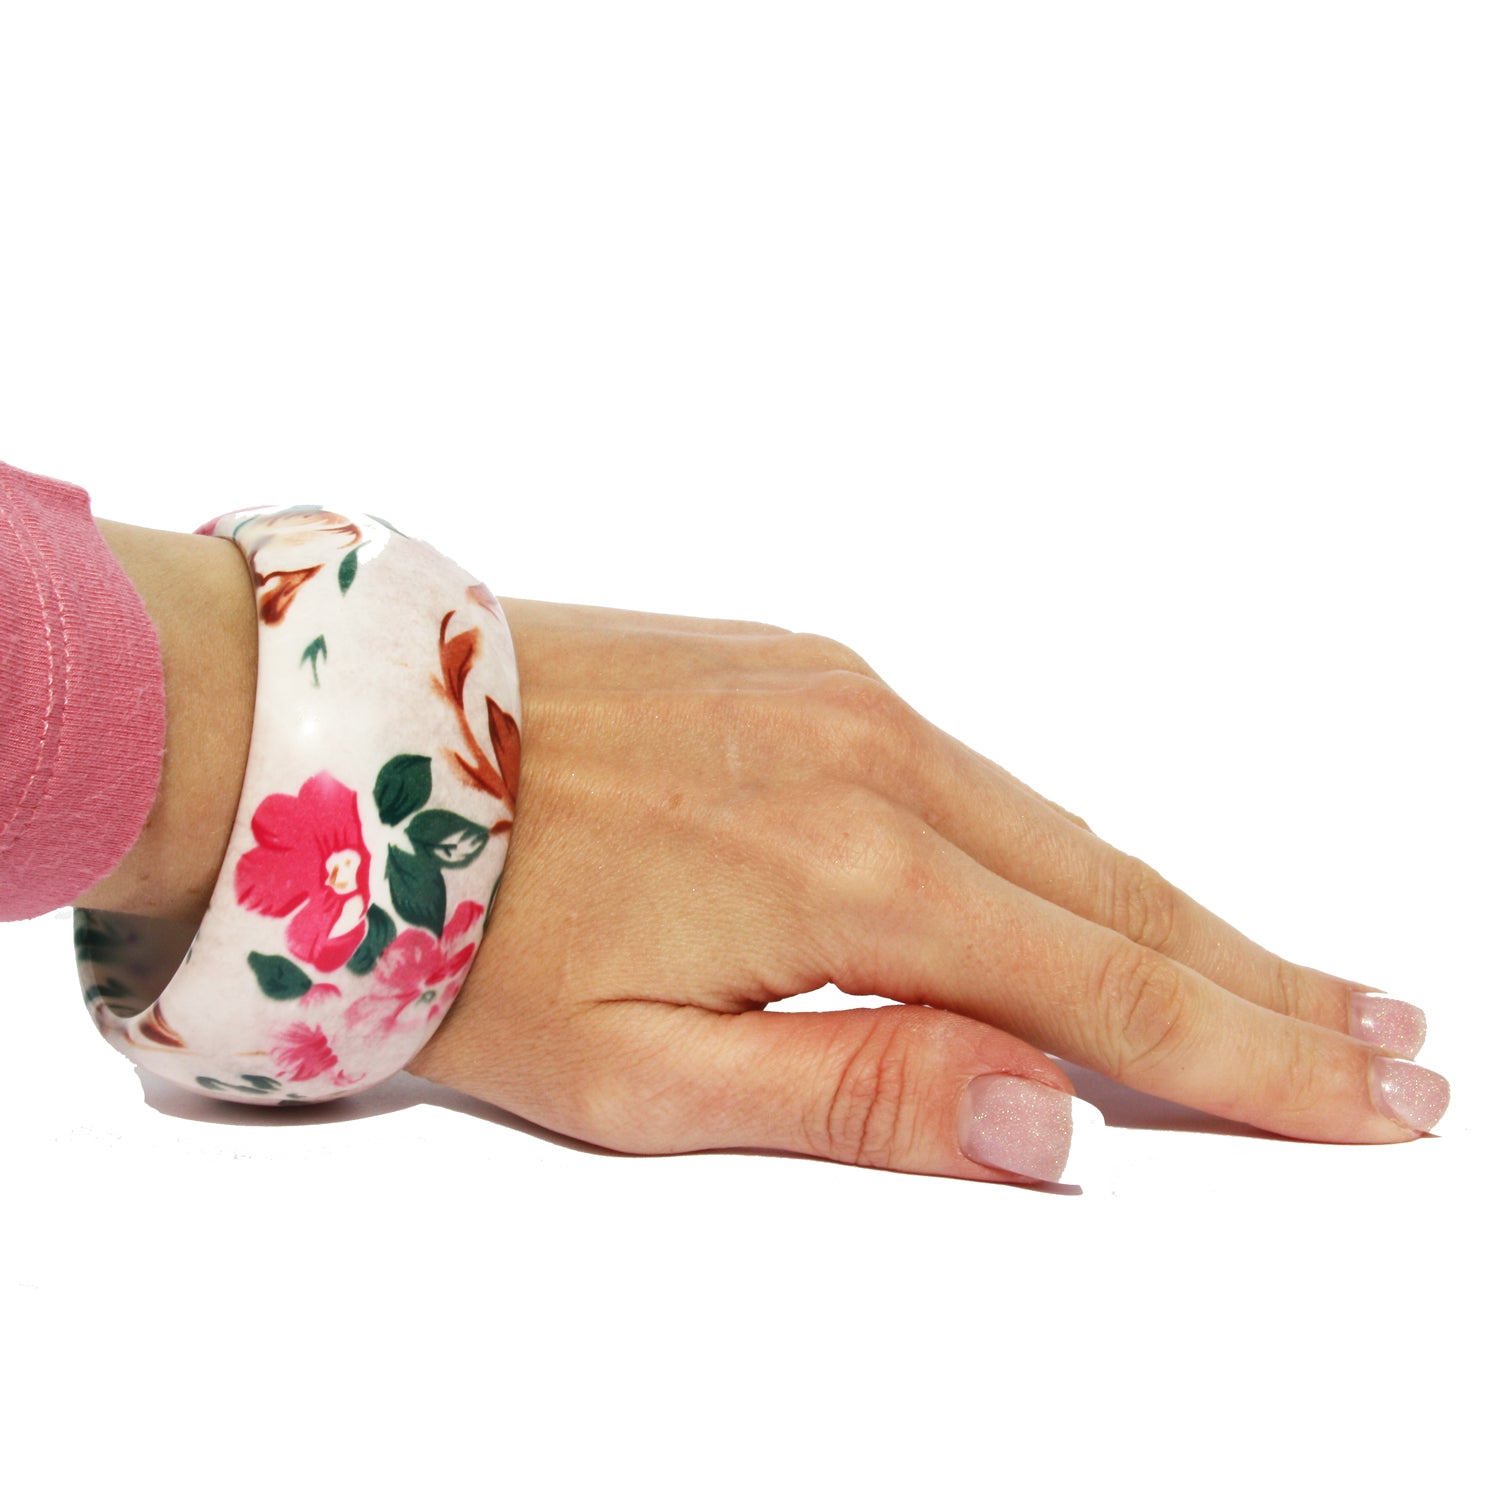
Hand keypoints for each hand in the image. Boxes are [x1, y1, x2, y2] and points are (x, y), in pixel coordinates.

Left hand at [408, 601, 1449, 1182]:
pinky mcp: (805, 668)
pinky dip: (1059, 841)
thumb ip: (856, 1093)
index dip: (1252, 1055)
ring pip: (1055, 824)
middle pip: (1118, 892)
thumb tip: (1047, 1126)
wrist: (348, 743)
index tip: (1368, 1092)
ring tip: (1282, 980)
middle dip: (1261, 979)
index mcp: (850, 875)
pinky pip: (975, 771)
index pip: (1107, 988)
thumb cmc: (464, 922)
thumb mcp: (637, 1070)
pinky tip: (1099, 888)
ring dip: (1171, 908)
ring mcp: (846, 697)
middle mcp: (877, 758)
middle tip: (1387, 1037)